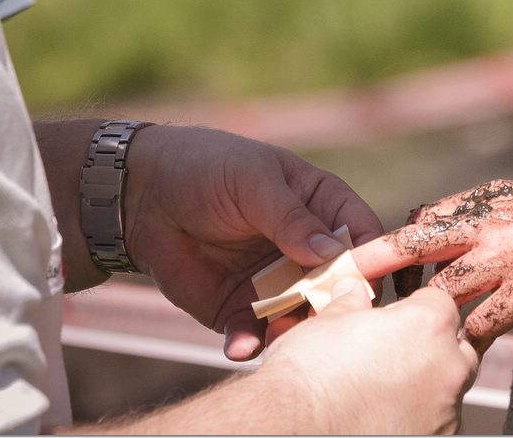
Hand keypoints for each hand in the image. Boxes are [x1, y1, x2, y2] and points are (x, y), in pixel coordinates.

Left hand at [121, 125, 383, 360]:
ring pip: (302, 317)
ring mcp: (276, 282)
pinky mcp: (240, 308)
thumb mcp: (252, 180)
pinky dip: (251, 344)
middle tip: (323, 321)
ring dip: (294, 331)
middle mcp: (307, 250)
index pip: (362, 235)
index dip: (371, 259)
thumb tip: (332, 251)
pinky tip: (238, 346)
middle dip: (334, 307)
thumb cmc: (206, 167)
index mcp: (322, 206)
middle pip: (339, 286)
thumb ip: (290, 217)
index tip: (366, 283)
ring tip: (277, 336)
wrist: (141, 193)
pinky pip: (255, 334)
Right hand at [257, 278, 478, 433]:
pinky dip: (416, 417)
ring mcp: (444, 414)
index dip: (415, 308)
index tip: (396, 318)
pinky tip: (382, 415)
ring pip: (447, 390)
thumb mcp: (326, 324)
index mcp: (427, 327)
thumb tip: (352, 294)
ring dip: (424, 385)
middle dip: (432, 348)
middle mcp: (446, 370)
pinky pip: (435, 423)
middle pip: (456, 348)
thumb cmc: (309, 376)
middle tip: (394, 353)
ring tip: (382, 389)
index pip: (440, 303)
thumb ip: (351, 306)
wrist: (293, 428)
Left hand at [352, 179, 512, 352]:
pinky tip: (452, 350)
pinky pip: (480, 322)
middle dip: (378, 260)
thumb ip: (483, 216)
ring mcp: (508, 258)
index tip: (362, 257)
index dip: (394, 241)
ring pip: (444, 288)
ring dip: (418, 312)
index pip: (427, 218)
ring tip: (394, 330)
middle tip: (344, 278)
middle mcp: (493, 223)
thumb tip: (439, 226)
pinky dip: (463, 338)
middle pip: (420, 241)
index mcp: (490, 200)